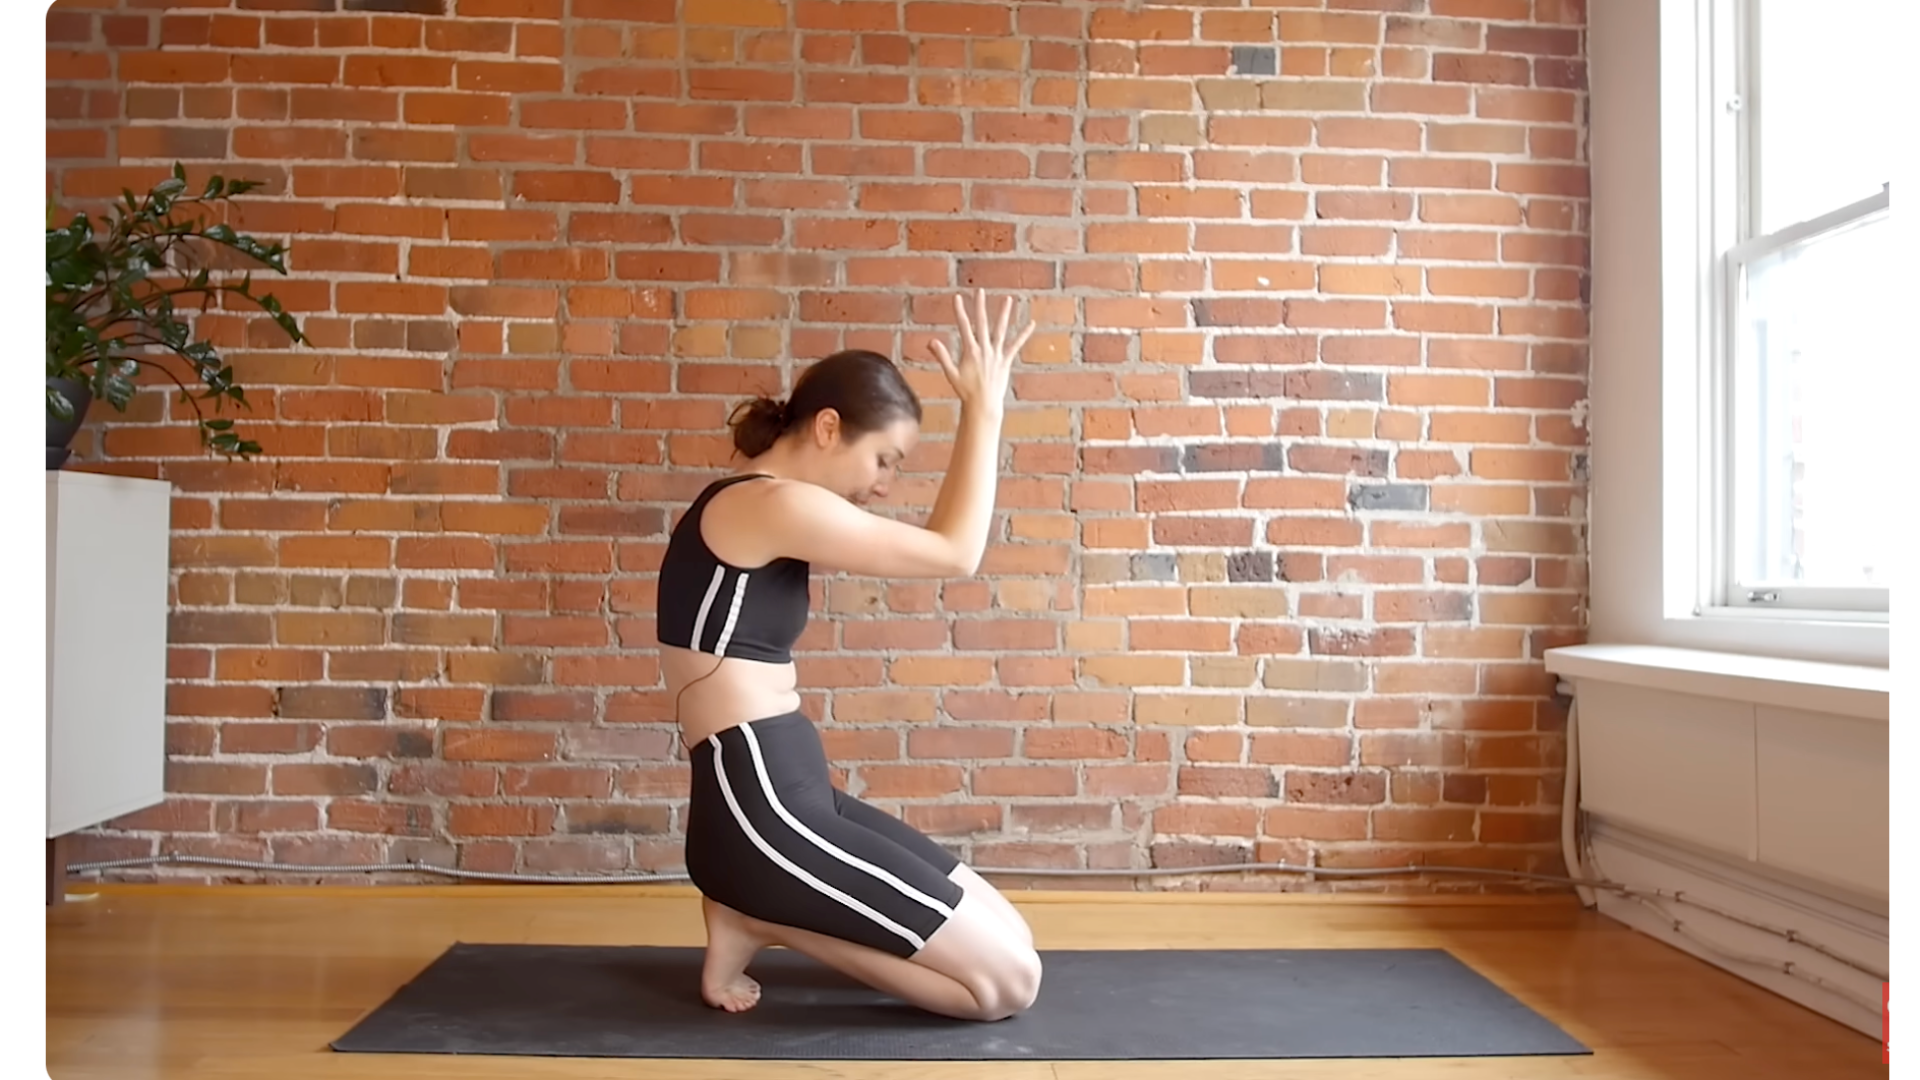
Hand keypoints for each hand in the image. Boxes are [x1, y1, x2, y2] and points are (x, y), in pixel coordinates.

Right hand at [928, 289, 1033, 413]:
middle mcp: (985, 349)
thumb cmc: (965, 391)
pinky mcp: (1006, 361)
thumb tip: (931, 341)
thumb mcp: (951, 373)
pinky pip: (1015, 345)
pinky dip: (1023, 334)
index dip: (960, 311)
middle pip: (982, 323)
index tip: (957, 297)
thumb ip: (942, 356)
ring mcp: (997, 354)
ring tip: (1008, 299)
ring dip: (1004, 314)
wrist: (983, 404)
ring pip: (1001, 330)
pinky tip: (1031, 324)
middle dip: (980, 306)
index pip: (964, 326)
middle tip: (980, 291)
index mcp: (970, 351)